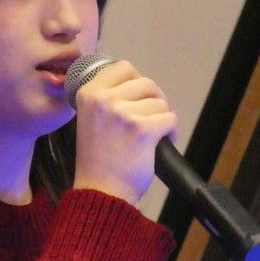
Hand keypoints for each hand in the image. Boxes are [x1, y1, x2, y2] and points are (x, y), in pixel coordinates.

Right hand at [72, 60, 176, 204]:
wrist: (100, 192)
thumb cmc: (98, 161)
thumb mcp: (90, 119)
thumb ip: (106, 99)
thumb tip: (136, 84)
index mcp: (88, 93)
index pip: (123, 68)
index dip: (136, 82)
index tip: (138, 100)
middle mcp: (103, 100)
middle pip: (146, 83)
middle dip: (154, 100)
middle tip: (151, 120)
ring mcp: (123, 114)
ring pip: (160, 102)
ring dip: (162, 118)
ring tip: (154, 136)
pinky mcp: (142, 130)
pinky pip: (170, 118)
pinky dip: (171, 132)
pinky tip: (162, 143)